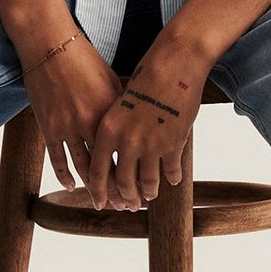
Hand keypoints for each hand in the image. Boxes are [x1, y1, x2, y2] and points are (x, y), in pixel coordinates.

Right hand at [15, 22, 124, 197]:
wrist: (51, 47)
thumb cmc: (86, 61)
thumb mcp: (113, 83)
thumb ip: (123, 110)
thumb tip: (136, 130)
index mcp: (111, 113)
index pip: (126, 154)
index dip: (135, 176)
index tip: (144, 191)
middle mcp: (91, 124)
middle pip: (108, 167)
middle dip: (118, 191)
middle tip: (126, 207)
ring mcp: (68, 127)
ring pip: (84, 168)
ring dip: (93, 189)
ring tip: (101, 204)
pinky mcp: (49, 127)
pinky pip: (57, 158)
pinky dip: (65, 175)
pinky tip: (72, 187)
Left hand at [86, 33, 211, 211]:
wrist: (173, 65)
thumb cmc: (144, 79)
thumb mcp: (118, 104)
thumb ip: (113, 129)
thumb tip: (110, 152)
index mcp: (107, 130)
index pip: (97, 171)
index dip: (98, 192)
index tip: (100, 204)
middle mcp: (126, 141)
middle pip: (123, 182)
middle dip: (126, 198)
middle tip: (129, 206)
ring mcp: (151, 145)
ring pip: (147, 182)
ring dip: (149, 192)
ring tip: (150, 196)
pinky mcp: (173, 144)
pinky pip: (170, 171)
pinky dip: (171, 178)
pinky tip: (171, 180)